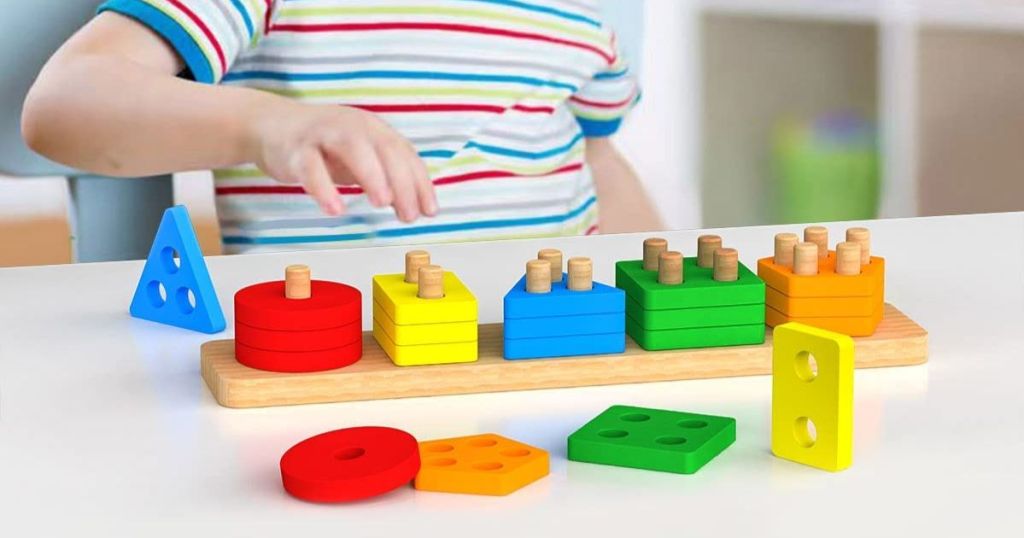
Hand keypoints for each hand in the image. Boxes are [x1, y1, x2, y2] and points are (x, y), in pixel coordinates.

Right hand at [250, 101, 436, 220]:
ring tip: (382, 203)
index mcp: (373, 129)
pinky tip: (335, 209)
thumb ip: (386, 177)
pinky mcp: (296, 148)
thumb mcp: (361, 157)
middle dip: (402, 183)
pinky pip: (311, 166)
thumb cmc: (323, 146)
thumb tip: (416, 207)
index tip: (429, 211)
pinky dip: (324, 188)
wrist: (271, 125)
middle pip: (385, 150)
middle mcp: (353, 126)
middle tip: (410, 215)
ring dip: (371, 175)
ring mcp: (324, 134)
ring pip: (353, 148)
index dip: (420, 183)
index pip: (404, 154)